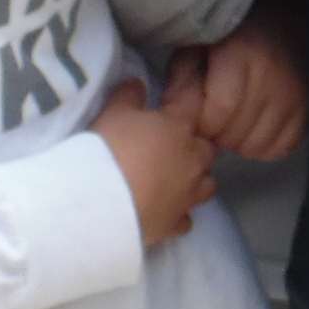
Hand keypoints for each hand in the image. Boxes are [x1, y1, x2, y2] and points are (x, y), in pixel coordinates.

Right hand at [92, 73, 218, 246]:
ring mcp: (188, 196)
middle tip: (168, 151)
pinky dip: (178, 215)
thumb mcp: (113, 112)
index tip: (166, 118)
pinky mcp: (175, 225)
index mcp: (180, 129)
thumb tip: (138, 83)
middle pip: (207, 152)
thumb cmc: (109, 148)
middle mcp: (193, 162)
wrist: (101, 202)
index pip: (193, 114)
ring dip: (195, 182)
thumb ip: (129, 94)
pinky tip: (164, 211)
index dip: (180, 115)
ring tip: (173, 181)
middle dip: (194, 150)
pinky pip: (186, 219)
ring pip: (207, 186)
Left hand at [189, 0, 308, 161]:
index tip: (197, 118)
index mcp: (243, 56)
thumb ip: (182, 78)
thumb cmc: (234, 37)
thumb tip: (173, 113)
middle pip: (235, 133)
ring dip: (239, 142)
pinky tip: (255, 129)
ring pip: (256, 147)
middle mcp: (273, 79)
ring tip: (234, 124)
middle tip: (214, 121)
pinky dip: (263, 146)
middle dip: (217, 134)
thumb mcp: (198, 46)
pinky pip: (280, 149)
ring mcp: (295, 98)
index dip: (202, 123)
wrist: (286, 24)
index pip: (219, 109)